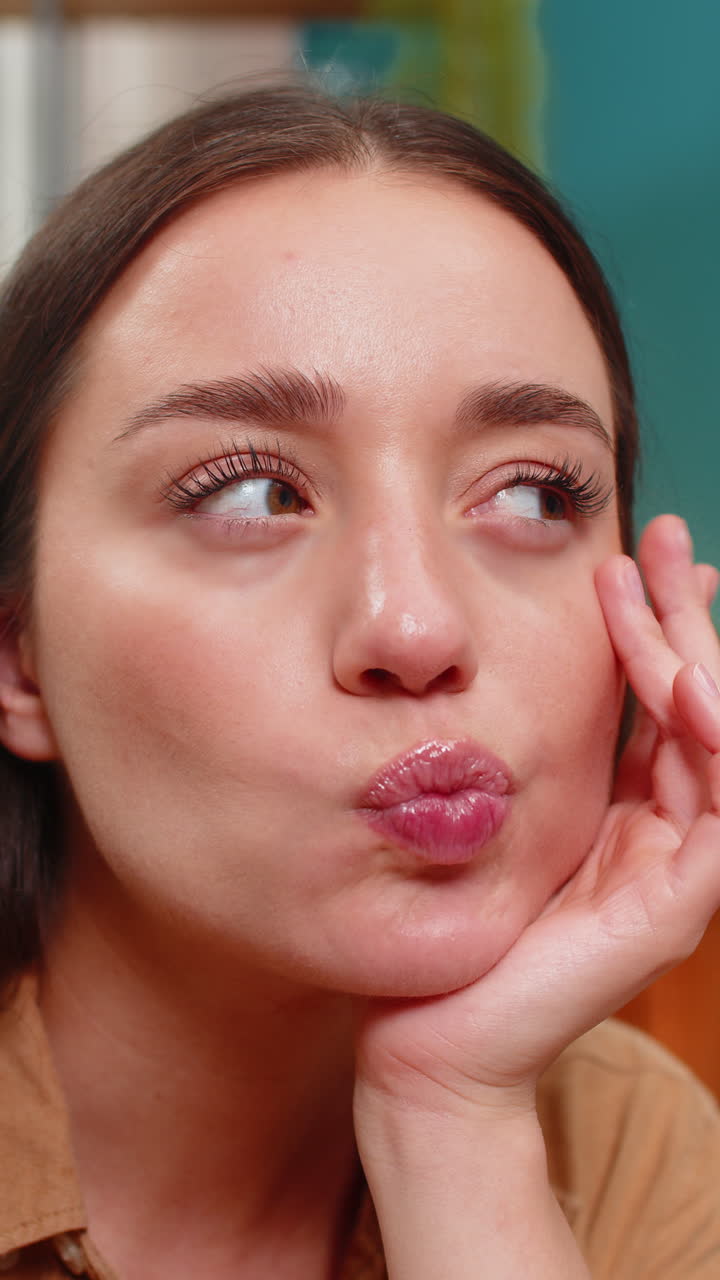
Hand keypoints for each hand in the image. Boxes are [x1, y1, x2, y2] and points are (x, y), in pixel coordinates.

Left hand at [355, 515, 719, 1118]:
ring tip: (655, 586)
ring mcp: (677, 873)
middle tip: (659, 537)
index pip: (669, 698)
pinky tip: (687, 685)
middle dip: (684, 614)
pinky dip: (715, 741)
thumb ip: (525, 748)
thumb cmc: (450, 922)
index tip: (632, 549)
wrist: (428, 1037)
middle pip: (706, 703)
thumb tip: (505, 655)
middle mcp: (666, 836)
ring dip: (694, 656)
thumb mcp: (496, 807)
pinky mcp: (674, 910)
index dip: (662, 621)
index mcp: (631, 813)